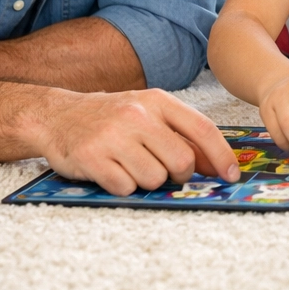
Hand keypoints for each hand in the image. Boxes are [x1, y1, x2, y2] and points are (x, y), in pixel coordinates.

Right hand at [30, 88, 240, 195]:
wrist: (56, 116)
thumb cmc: (111, 118)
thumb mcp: (148, 113)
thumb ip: (181, 134)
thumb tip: (217, 165)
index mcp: (157, 101)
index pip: (202, 130)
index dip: (221, 156)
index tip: (231, 176)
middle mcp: (137, 115)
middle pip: (182, 161)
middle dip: (178, 174)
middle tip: (162, 169)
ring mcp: (114, 136)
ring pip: (155, 178)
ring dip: (147, 181)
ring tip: (129, 165)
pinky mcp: (92, 158)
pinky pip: (126, 188)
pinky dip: (123, 187)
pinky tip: (111, 171)